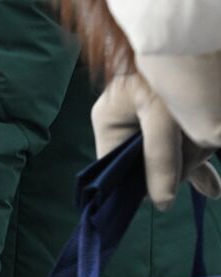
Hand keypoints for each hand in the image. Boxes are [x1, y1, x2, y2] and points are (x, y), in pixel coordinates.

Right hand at [93, 73, 220, 211]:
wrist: (188, 28)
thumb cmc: (166, 69)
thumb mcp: (164, 117)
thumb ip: (160, 158)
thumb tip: (162, 203)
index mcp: (110, 121)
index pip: (114, 168)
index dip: (136, 186)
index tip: (161, 199)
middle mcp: (127, 121)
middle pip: (145, 162)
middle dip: (176, 174)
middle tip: (203, 187)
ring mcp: (150, 117)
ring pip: (169, 153)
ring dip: (194, 164)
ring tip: (215, 185)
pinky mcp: (173, 113)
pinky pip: (182, 142)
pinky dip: (199, 157)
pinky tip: (211, 183)